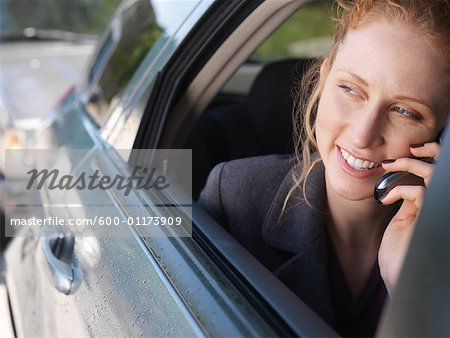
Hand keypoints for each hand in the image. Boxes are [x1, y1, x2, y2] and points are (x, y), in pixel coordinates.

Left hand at [378, 142, 439, 293]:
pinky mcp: (427, 219)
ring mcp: (436, 212)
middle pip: (444, 169)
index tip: (412, 151)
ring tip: (389, 165)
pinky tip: (385, 198)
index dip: (432, 157)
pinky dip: (399, 189)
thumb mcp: (405, 223)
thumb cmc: (400, 256)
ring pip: (433, 174)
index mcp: (436, 206)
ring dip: (409, 164)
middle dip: (432, 150)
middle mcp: (440, 207)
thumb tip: (405, 183)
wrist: (400, 281)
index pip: (440, 174)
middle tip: (412, 148)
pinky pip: (418, 191)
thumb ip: (411, 203)